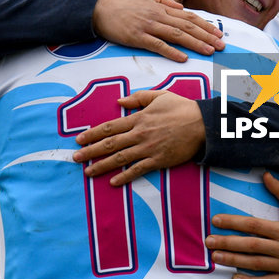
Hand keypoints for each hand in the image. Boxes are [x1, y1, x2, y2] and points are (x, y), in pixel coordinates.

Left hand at [72, 90, 204, 184]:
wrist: (203, 124)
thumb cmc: (182, 108)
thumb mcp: (159, 95)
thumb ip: (138, 98)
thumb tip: (119, 101)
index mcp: (139, 118)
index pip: (110, 127)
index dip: (93, 134)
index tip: (79, 140)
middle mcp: (140, 134)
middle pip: (110, 144)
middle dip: (91, 151)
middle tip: (75, 158)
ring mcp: (149, 148)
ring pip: (120, 158)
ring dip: (102, 165)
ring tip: (88, 172)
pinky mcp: (159, 160)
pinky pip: (138, 169)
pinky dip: (125, 176)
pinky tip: (113, 182)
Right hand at [93, 0, 224, 61]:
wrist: (98, 9)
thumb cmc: (122, 4)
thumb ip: (163, 1)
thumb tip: (180, 6)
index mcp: (161, 8)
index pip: (188, 17)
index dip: (205, 25)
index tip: (219, 33)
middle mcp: (158, 16)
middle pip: (187, 26)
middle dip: (206, 36)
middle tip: (221, 45)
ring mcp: (148, 27)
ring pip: (177, 36)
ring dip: (195, 44)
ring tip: (209, 51)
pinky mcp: (137, 38)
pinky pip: (157, 45)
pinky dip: (171, 52)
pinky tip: (183, 58)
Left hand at [205, 173, 278, 278]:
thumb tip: (265, 174)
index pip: (253, 225)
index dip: (233, 222)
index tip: (216, 220)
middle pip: (250, 246)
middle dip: (227, 243)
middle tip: (208, 241)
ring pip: (254, 264)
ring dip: (233, 261)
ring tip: (215, 257)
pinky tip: (234, 278)